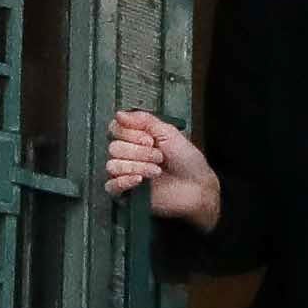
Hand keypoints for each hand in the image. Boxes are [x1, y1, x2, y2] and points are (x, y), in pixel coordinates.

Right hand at [104, 109, 219, 233]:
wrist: (197, 186)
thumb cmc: (187, 161)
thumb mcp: (168, 132)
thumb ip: (144, 120)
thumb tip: (120, 114)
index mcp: (137, 138)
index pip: (115, 129)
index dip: (131, 133)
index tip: (150, 139)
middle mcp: (129, 154)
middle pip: (114, 147)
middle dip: (139, 152)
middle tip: (158, 157)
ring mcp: (126, 173)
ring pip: (112, 165)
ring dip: (137, 166)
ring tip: (156, 170)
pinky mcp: (126, 193)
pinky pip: (111, 186)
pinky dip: (125, 181)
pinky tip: (140, 180)